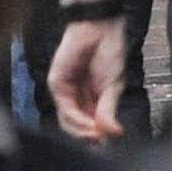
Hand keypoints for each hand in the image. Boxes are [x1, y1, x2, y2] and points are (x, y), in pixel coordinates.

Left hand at [46, 17, 127, 142]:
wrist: (101, 28)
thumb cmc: (110, 52)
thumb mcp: (114, 87)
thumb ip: (108, 111)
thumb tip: (113, 133)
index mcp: (94, 100)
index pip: (90, 127)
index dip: (98, 138)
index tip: (108, 141)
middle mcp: (78, 98)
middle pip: (77, 129)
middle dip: (89, 137)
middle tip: (101, 139)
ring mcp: (67, 91)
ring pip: (68, 123)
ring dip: (83, 132)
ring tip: (97, 132)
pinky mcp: (57, 83)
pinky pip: (65, 110)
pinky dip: (78, 120)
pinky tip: (89, 122)